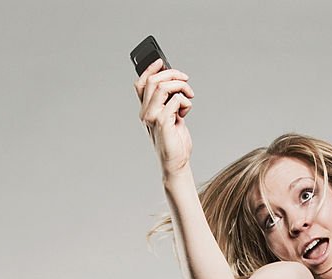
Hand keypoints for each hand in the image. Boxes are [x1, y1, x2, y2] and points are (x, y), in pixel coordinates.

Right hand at [134, 58, 194, 177]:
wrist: (176, 163)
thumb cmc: (175, 142)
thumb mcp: (172, 117)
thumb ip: (170, 102)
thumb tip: (176, 84)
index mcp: (146, 110)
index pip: (141, 83)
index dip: (150, 69)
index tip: (162, 61)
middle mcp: (146, 112)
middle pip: (153, 81)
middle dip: (172, 74)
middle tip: (185, 80)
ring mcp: (152, 117)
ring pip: (162, 87)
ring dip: (180, 85)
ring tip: (189, 94)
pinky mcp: (162, 123)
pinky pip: (175, 100)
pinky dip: (185, 101)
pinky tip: (186, 111)